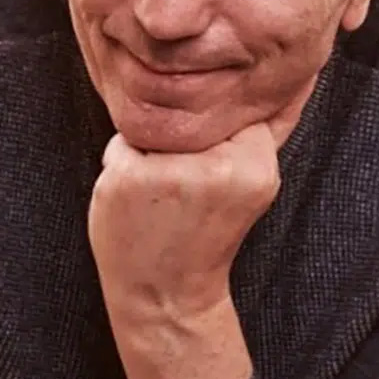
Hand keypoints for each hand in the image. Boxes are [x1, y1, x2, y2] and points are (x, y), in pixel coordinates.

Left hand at [88, 122, 279, 320]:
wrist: (166, 295)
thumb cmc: (201, 235)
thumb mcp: (246, 184)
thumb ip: (246, 139)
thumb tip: (230, 83)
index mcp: (257, 167)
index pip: (232, 109)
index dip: (214, 131)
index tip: (208, 164)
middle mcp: (219, 168)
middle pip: (191, 113)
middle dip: (181, 137)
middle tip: (182, 184)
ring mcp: (171, 172)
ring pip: (154, 124)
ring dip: (149, 148)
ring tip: (158, 191)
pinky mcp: (129, 177)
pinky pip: (121, 143)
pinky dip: (121, 162)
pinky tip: (134, 197)